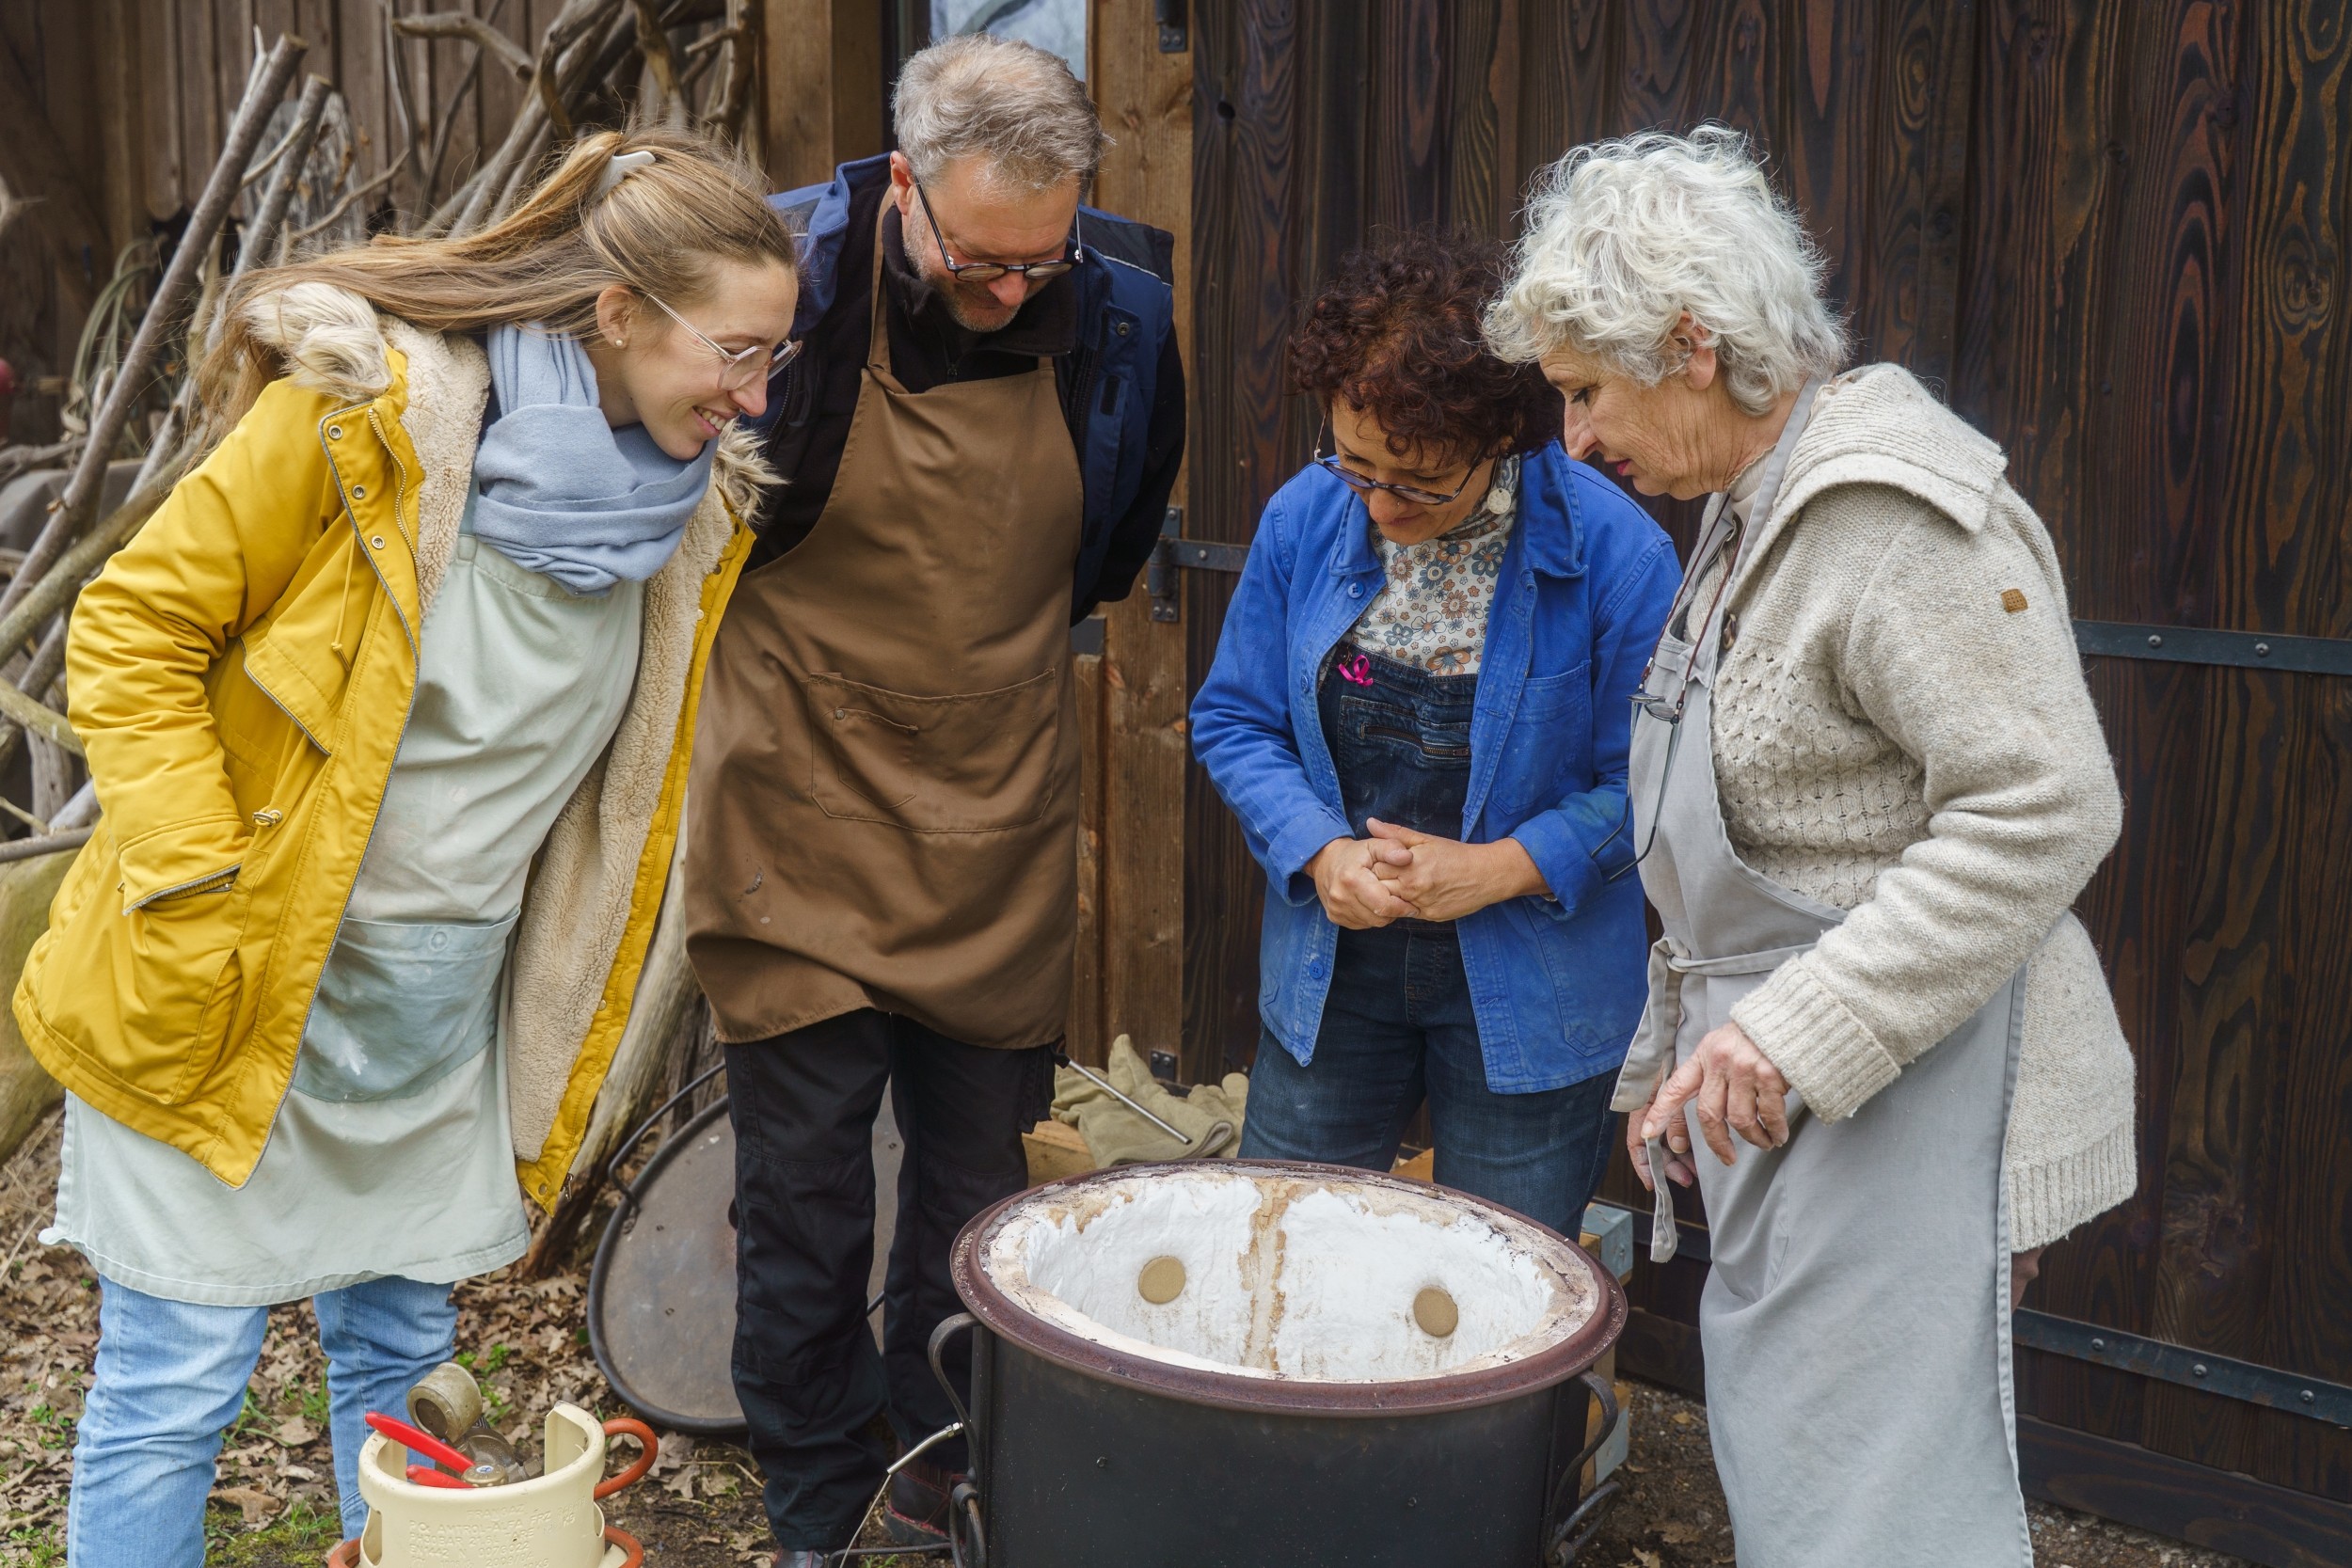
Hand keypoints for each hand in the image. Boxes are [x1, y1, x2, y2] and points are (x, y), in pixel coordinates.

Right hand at [1307, 836, 1416, 928]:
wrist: (1325, 861)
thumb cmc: (1354, 853)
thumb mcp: (1373, 845)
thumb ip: (1391, 849)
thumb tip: (1408, 857)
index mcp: (1352, 879)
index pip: (1384, 905)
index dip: (1402, 908)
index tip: (1412, 906)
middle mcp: (1341, 897)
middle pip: (1379, 918)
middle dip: (1393, 912)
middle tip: (1399, 901)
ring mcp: (1336, 909)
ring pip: (1372, 923)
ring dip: (1383, 915)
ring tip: (1385, 900)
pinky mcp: (1334, 917)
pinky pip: (1362, 924)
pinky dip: (1371, 917)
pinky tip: (1372, 904)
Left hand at [1361, 819, 1547, 922]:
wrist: (1486, 875)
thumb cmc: (1456, 854)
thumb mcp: (1426, 840)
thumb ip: (1395, 833)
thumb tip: (1370, 823)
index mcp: (1410, 864)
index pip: (1375, 867)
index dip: (1373, 864)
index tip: (1377, 861)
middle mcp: (1414, 886)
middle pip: (1379, 888)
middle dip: (1376, 882)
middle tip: (1381, 875)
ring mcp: (1421, 904)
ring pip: (1390, 904)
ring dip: (1388, 896)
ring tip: (1395, 885)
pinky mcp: (1429, 917)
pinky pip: (1406, 913)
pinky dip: (1403, 906)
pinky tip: (1408, 896)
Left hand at [1629, 1021, 1789, 1186]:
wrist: (1788, 1016)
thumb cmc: (1754, 1034)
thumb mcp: (1722, 1044)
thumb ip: (1712, 1072)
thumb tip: (1711, 1113)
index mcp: (1704, 1055)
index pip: (1675, 1087)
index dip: (1660, 1113)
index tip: (1648, 1133)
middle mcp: (1720, 1063)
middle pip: (1709, 1114)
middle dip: (1718, 1143)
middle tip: (1728, 1157)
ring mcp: (1745, 1069)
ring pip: (1740, 1120)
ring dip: (1753, 1138)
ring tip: (1764, 1142)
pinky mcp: (1770, 1076)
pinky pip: (1769, 1115)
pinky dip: (1774, 1130)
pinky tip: (1778, 1135)